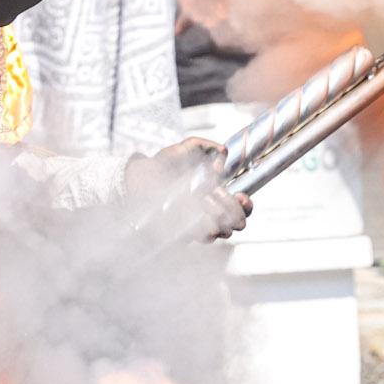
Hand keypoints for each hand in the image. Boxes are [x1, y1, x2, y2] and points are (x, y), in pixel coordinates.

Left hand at [126, 137, 253, 238]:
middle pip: (237, 224)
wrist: (136, 178)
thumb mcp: (183, 150)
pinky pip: (202, 237)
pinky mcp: (183, 234)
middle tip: (220, 194)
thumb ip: (203, 145)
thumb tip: (222, 150)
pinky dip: (203, 226)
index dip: (246, 205)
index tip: (241, 196)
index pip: (241, 208)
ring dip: (218, 215)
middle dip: (234, 210)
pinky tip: (195, 212)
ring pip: (222, 232)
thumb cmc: (160, 166)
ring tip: (205, 199)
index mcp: (215, 196)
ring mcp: (197, 226)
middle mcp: (209, 214)